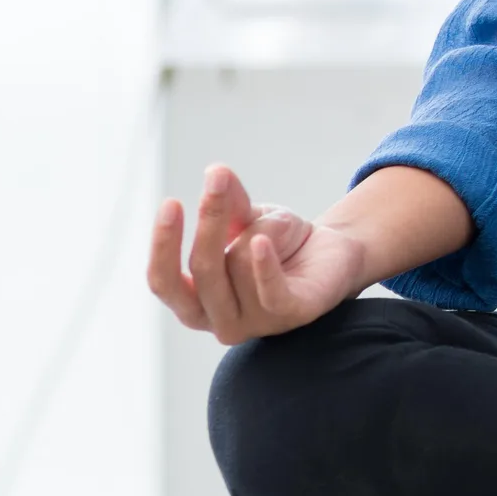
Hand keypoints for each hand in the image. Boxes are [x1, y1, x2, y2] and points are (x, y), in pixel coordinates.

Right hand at [148, 163, 369, 345]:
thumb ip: (228, 204)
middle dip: (208, 224)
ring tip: (278, 222)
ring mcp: (255, 323)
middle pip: (202, 271)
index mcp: (196, 304)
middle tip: (216, 183)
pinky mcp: (290, 316)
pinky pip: (270, 291)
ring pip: (239, 268)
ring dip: (259, 230)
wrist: (333, 254)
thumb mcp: (248, 219)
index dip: (163, 245)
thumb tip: (216, 171)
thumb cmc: (279, 244)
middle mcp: (220, 322)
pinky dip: (264, 265)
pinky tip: (263, 241)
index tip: (171, 202)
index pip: (164, 281)